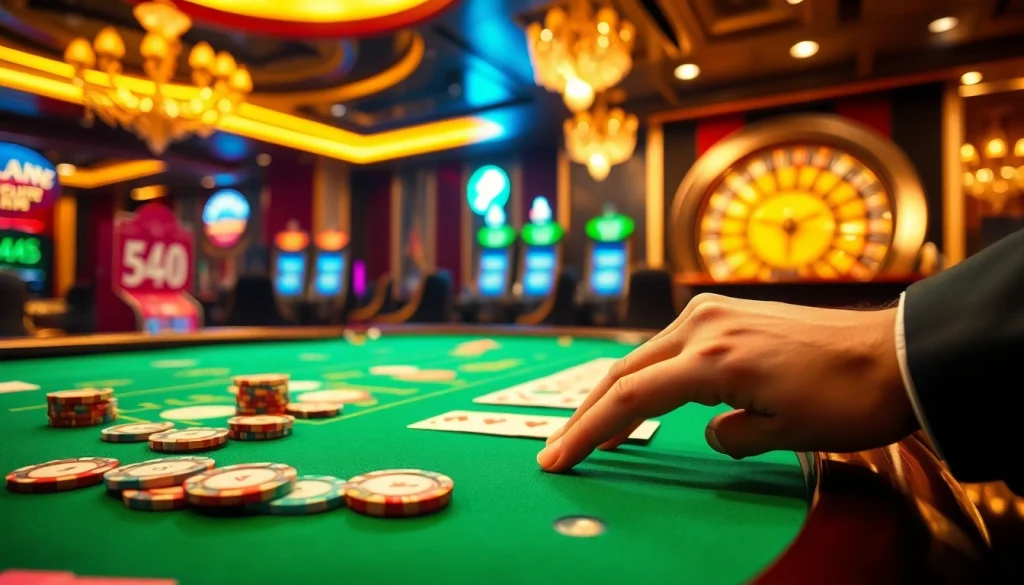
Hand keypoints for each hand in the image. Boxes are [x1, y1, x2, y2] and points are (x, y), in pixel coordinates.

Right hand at [537, 294, 915, 472]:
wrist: (896, 353)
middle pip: (624, 372)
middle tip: (561, 448)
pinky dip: (650, 376)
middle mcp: (703, 326)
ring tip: (597, 432)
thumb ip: (729, 437)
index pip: (628, 399)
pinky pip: (671, 347)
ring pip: (645, 357)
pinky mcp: (727, 313)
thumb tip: (712, 430)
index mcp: (712, 360)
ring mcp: (714, 313)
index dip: (586, 433)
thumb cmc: (848, 399)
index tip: (556, 458)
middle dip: (588, 413)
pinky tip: (646, 397)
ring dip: (618, 394)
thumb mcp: (783, 434)